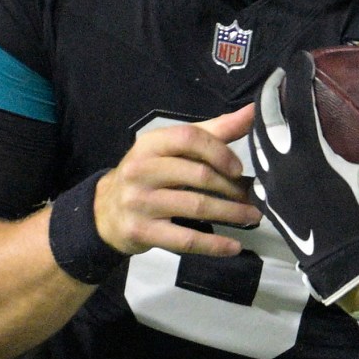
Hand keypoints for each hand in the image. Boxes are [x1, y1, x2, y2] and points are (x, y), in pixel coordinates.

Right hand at [94, 105, 259, 259]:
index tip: (239, 168)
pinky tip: (233, 246)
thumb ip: (212, 132)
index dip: (220, 151)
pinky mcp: (142, 232)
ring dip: (231, 213)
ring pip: (196, 206)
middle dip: (231, 187)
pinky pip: (185, 239)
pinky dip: (213, 245)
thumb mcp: (171, 149)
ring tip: (252, 216)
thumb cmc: (147, 176)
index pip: (189, 138)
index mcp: (150, 144)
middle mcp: (141, 170)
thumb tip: (252, 112)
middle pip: (197, 175)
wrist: (105, 212)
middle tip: (253, 196)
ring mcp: (140, 202)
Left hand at [249, 53, 358, 303]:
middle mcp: (283, 166)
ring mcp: (272, 186)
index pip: (298, 103)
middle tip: (279, 76)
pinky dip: (260, 151)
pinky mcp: (270, 204)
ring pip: (256, 143)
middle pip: (265, 118)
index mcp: (309, 155)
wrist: (348, 270)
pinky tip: (268, 150)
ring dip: (260, 120)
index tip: (301, 58)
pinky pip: (258, 169)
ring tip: (269, 106)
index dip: (299, 76)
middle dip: (270, 92)